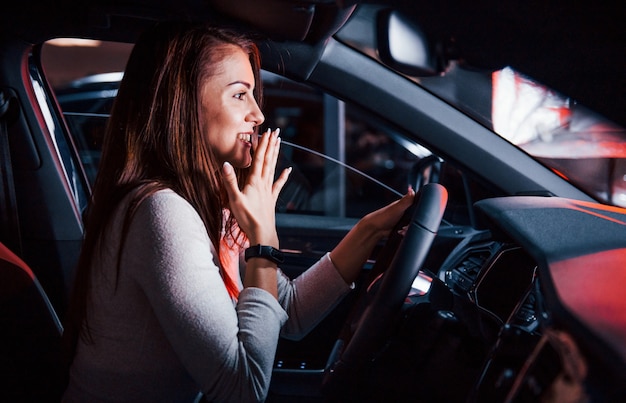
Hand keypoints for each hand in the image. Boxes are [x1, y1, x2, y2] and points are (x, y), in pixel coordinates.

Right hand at [221, 128, 290, 246]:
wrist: (262, 234)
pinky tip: (288, 170)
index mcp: (254, 181)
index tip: (266, 132)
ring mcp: (269, 190)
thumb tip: (224, 164)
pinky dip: (284, 176)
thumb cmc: (247, 218)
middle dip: (271, 145)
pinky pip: (279, 184)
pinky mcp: (272, 198)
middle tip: (276, 132)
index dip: (262, 145)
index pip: (259, 159)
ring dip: (276, 155)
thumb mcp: (234, 199)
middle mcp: (264, 183)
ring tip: (280, 143)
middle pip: (268, 160)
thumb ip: (229, 181)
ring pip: (273, 168)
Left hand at [361, 187, 415, 239]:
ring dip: (409, 229)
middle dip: (414, 223)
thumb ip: (406, 199)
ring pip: (414, 225)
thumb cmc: (384, 216)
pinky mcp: (403, 228)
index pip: (419, 205)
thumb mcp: (397, 207)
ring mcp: (405, 220)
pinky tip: (401, 232)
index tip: (416, 216)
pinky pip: (409, 231)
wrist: (376, 229)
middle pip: (418, 217)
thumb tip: (411, 189)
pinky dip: (406, 233)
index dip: (420, 211)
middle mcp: (406, 211)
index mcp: (406, 204)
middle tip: (406, 225)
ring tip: (403, 230)